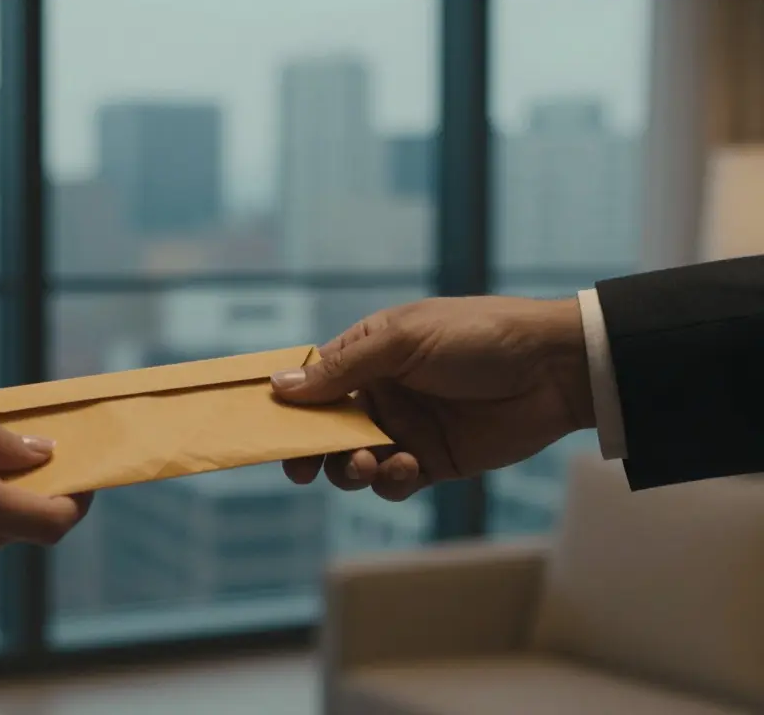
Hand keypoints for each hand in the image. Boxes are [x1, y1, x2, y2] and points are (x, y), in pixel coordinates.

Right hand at [272, 296, 593, 501]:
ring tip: (368, 462)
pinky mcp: (433, 461)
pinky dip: (391, 482)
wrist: (555, 370)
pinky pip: (394, 482)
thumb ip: (342, 370)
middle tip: (302, 468)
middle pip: (325, 430)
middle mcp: (381, 393)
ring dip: (350, 469)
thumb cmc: (478, 337)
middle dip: (310, 450)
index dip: (286, 406)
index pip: (312, 382)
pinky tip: (406, 467)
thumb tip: (279, 387)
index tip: (263, 429)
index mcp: (368, 354)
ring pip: (354, 462)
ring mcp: (406, 428)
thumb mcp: (402, 342)